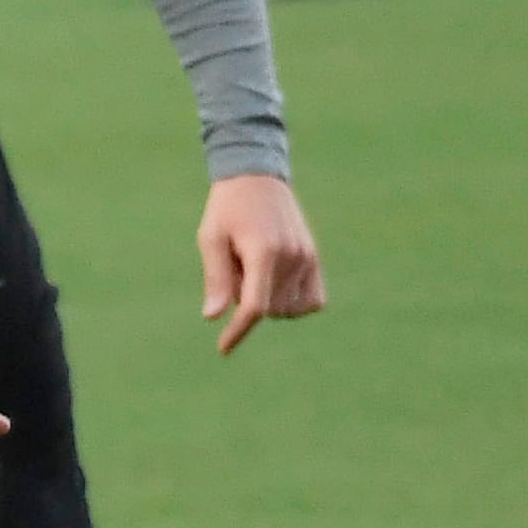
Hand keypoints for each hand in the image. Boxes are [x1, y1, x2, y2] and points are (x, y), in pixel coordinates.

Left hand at [198, 173, 323, 356]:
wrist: (256, 178)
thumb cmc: (227, 209)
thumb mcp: (211, 238)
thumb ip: (216, 278)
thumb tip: (213, 317)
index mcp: (264, 251)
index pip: (255, 306)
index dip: (239, 331)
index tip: (223, 348)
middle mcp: (291, 256)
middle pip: (269, 309)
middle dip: (247, 301)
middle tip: (235, 268)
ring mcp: (308, 257)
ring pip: (288, 309)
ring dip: (268, 301)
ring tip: (254, 269)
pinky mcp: (315, 258)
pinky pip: (313, 302)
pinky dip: (294, 304)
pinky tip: (276, 286)